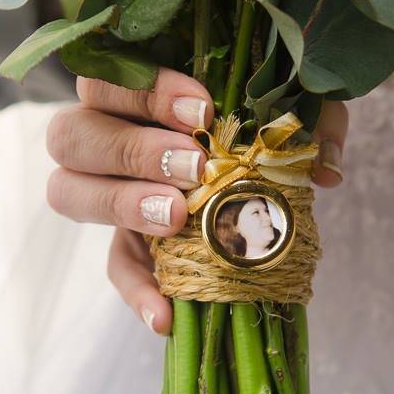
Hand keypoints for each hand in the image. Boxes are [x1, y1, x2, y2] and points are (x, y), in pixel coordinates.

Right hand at [46, 68, 347, 335]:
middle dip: (133, 150)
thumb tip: (326, 169)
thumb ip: (313, 124)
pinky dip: (137, 293)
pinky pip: (115, 268)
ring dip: (120, 203)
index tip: (204, 113)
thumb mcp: (292, 114)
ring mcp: (108, 192)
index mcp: (133, 92)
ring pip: (68, 192)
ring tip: (177, 216)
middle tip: (194, 167)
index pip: (107, 79)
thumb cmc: (264, 126)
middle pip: (71, 134)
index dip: (146, 92)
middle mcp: (104, 137)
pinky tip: (165, 315)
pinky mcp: (127, 245)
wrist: (259, 175)